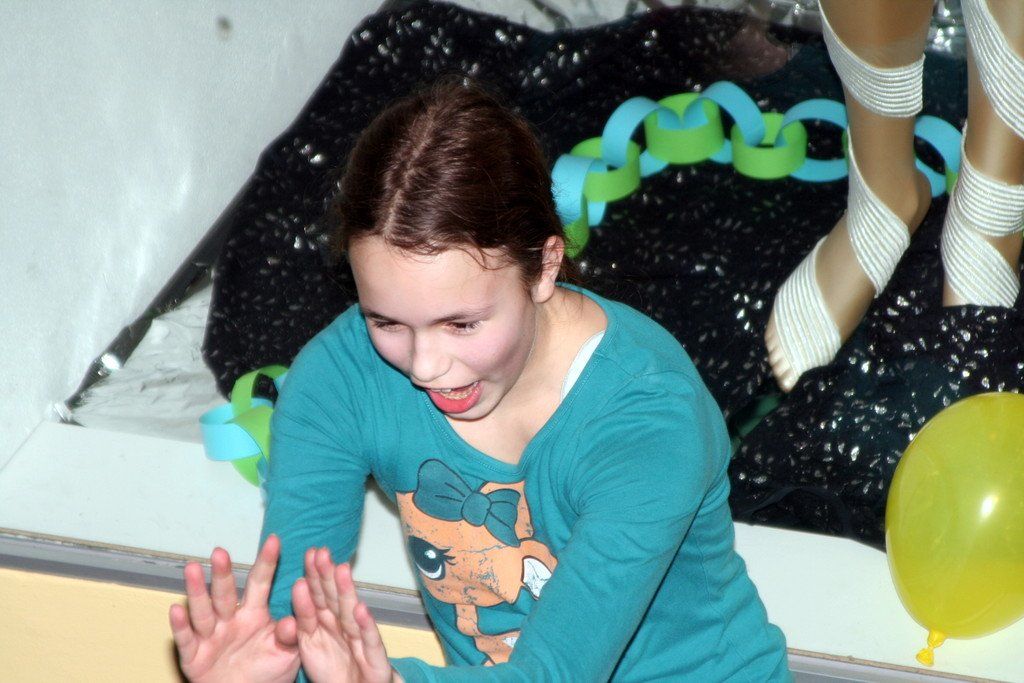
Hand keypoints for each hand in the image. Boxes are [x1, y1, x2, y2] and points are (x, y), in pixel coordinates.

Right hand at [169, 535, 299, 682]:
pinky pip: (187, 640)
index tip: (274, 540)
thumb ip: (290, 636)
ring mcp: (210, 636)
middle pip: (226, 593)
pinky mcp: (194, 656)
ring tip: (192, 569)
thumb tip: (293, 621)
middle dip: (223, 573)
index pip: (261, 584)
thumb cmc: (269, 673)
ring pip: (203, 611)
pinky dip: (181, 626)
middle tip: (221, 552)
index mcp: (255, 614)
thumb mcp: (287, 653)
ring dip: (197, 591)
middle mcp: (230, 620)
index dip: (267, 563)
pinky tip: (175, 609)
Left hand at [275, 547, 397, 682]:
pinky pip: (369, 641)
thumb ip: (303, 618)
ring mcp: (361, 640)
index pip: (319, 595)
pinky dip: (366, 625)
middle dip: (328, 576)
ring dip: (346, 592)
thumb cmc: (334, 668)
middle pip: (334, 599)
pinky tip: (361, 609)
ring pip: (351, 613)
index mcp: (328, 622)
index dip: (315, 574)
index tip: (310, 553)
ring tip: (341, 569)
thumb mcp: (310, 643)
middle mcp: (345, 626)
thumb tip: (297, 586)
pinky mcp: (375, 658)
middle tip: (322, 553)